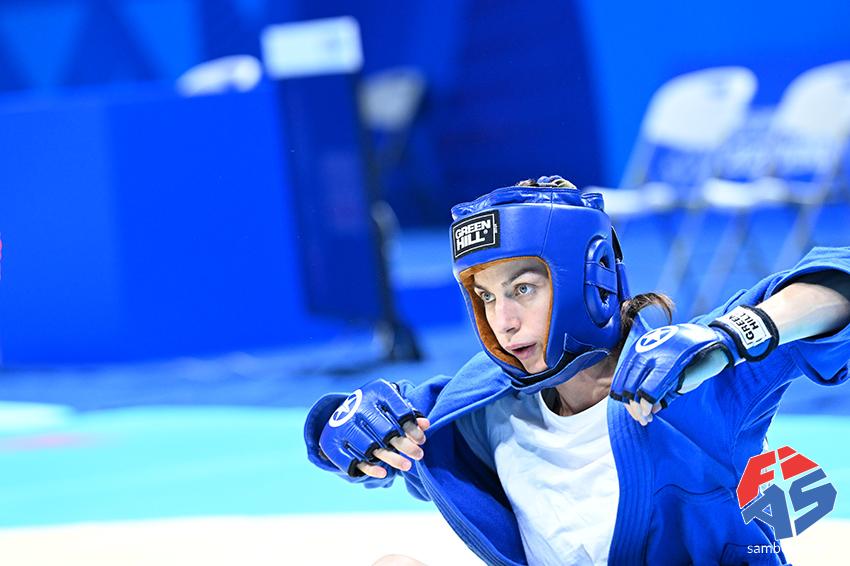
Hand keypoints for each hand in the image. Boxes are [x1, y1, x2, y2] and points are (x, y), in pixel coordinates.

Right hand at [319, 379, 429, 477]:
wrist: (341, 414)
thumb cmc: (377, 411)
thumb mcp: (392, 406)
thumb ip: (408, 415)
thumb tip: (426, 425)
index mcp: (375, 392)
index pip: (398, 409)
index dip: (412, 426)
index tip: (422, 440)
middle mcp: (357, 406)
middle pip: (385, 430)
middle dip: (404, 444)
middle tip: (419, 455)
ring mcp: (343, 425)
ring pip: (371, 447)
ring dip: (391, 458)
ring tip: (407, 465)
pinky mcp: (332, 444)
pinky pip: (352, 460)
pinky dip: (369, 468)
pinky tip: (384, 473)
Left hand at [610, 306, 777, 424]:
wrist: (718, 344)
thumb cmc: (693, 359)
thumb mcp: (672, 375)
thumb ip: (659, 389)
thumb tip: (649, 410)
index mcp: (643, 350)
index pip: (623, 377)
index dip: (624, 397)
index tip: (634, 411)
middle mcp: (647, 352)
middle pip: (627, 385)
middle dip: (632, 406)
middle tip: (641, 419)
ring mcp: (657, 359)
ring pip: (638, 389)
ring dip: (639, 408)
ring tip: (646, 418)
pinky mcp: (671, 367)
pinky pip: (654, 388)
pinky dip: (649, 402)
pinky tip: (651, 411)